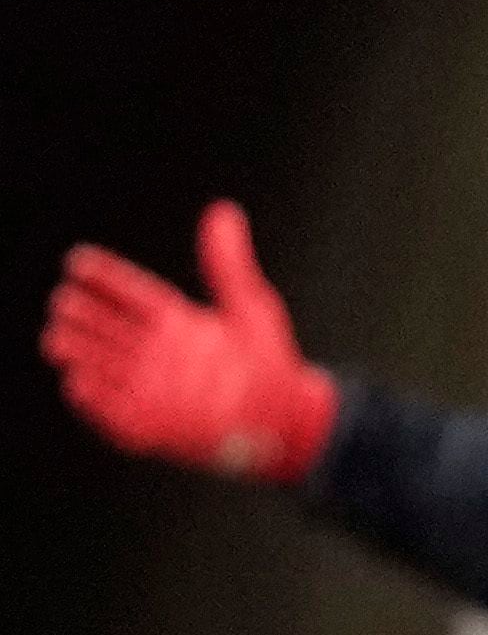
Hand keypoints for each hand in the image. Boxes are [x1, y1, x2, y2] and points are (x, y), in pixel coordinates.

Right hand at [40, 201, 339, 482]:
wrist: (284, 421)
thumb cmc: (271, 363)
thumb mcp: (249, 307)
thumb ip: (228, 263)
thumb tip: (224, 211)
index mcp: (175, 321)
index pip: (130, 293)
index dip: (104, 278)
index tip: (77, 260)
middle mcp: (156, 352)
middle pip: (107, 328)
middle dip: (81, 315)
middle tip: (62, 302)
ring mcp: (150, 388)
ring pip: (101, 365)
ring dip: (77, 353)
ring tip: (55, 339)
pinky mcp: (148, 424)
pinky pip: (113, 411)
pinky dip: (94, 399)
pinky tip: (77, 382)